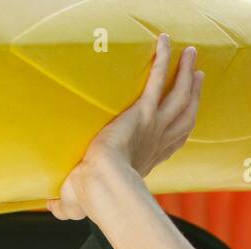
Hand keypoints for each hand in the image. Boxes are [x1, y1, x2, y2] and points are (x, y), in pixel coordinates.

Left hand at [48, 34, 203, 220]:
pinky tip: (163, 42)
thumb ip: (65, 205)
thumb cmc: (91, 198)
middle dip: (193, 94)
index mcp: (145, 161)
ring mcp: (154, 126)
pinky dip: (162, 59)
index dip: (180, 130)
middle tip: (198, 77)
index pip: (170, 143)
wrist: (100, 185)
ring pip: (180, 94)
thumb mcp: (76, 203)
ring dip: (187, 73)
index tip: (185, 119)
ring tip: (191, 54)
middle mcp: (156, 142)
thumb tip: (52, 205)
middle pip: (184, 114)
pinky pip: (157, 79)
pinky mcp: (144, 112)